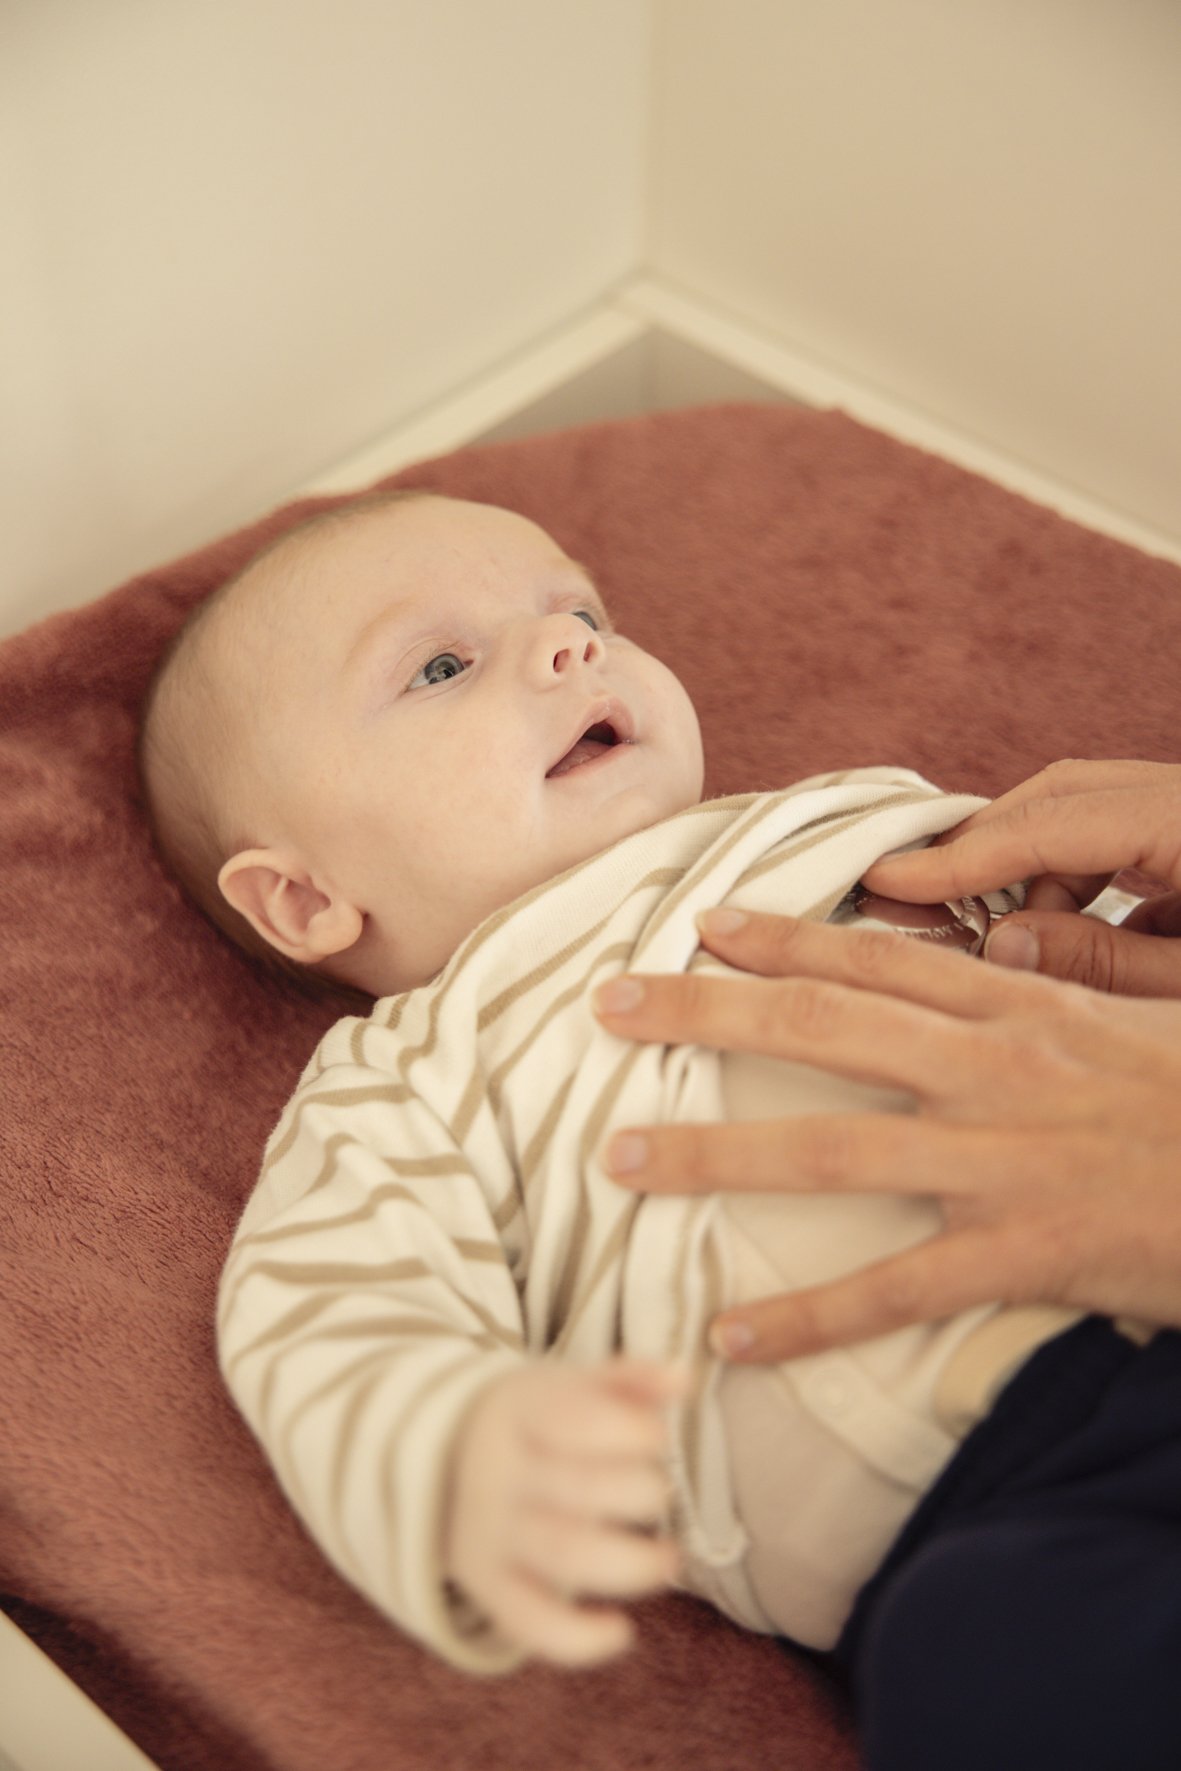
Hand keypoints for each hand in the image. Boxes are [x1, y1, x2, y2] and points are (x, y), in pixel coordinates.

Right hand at [445, 1358, 684, 1665]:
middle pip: (581, 1491)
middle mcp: (499, 1473)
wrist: (439, 1459)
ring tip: (670, 1560)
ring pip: (565, 1557)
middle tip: (660, 1492)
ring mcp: (491, 1534)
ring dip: (633, 1564)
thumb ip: (628, 1379)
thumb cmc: (531, 1419)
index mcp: (519, 1411)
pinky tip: (621, 1631)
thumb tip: (684, 1378)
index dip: (634, 1432)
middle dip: (642, 1494)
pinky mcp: (488, 1586)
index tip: (657, 1436)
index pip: (578, 1421)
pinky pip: (530, 1622)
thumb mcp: (567, 1384)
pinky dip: (579, 1639)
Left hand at [594, 910, 1180, 1361]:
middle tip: (606, 1007)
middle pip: (823, 1028)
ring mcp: (1004, 1162)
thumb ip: (1055, 982)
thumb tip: (991, 954)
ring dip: (717, 1153)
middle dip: (705, 1012)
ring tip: (620, 1158)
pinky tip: (728, 1336)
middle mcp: (998, 1069)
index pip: (879, 961)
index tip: (697, 927)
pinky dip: (808, 1316)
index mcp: (1023, 1008)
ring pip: (834, 1149)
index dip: (782, 941)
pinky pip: (894, 1290)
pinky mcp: (1024, 1254)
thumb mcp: (1139, 1017)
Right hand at [862, 758, 1180, 995]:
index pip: (1045, 824)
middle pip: (1058, 796)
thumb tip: (1002, 942)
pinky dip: (1086, 887)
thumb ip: (1103, 963)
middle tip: (927, 903)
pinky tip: (1074, 940)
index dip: (957, 857)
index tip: (885, 879)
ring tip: (1012, 940)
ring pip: (1089, 817)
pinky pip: (1129, 845)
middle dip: (984, 849)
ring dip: (1038, 875)